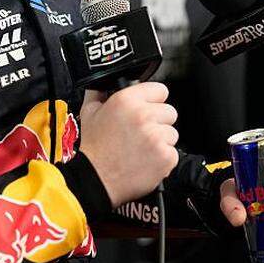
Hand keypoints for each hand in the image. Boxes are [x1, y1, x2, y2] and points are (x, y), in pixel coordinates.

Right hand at [78, 82, 178, 206]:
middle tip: (142, 133)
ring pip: (172, 133)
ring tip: (141, 149)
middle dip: (158, 122)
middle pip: (170, 111)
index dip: (154, 100)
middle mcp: (144, 116)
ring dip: (161, 141)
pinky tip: (146, 160)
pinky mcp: (166, 156)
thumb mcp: (90, 113)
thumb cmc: (94, 150)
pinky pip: (173, 152)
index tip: (148, 108)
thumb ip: (100, 93)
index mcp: (127, 100)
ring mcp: (157, 137)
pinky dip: (163, 159)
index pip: (160, 90)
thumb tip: (106, 82)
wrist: (96, 180)